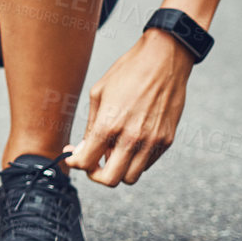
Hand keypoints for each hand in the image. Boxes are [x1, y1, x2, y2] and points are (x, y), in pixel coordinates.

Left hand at [66, 28, 193, 185]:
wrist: (164, 60)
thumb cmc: (128, 72)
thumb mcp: (98, 94)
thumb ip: (92, 127)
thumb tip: (84, 149)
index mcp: (109, 125)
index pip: (86, 162)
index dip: (76, 163)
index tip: (74, 156)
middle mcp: (132, 138)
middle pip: (110, 179)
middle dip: (96, 174)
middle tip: (93, 162)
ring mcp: (152, 142)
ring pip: (131, 177)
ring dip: (118, 169)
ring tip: (113, 151)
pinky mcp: (167, 140)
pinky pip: (147, 164)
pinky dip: (135, 160)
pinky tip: (130, 142)